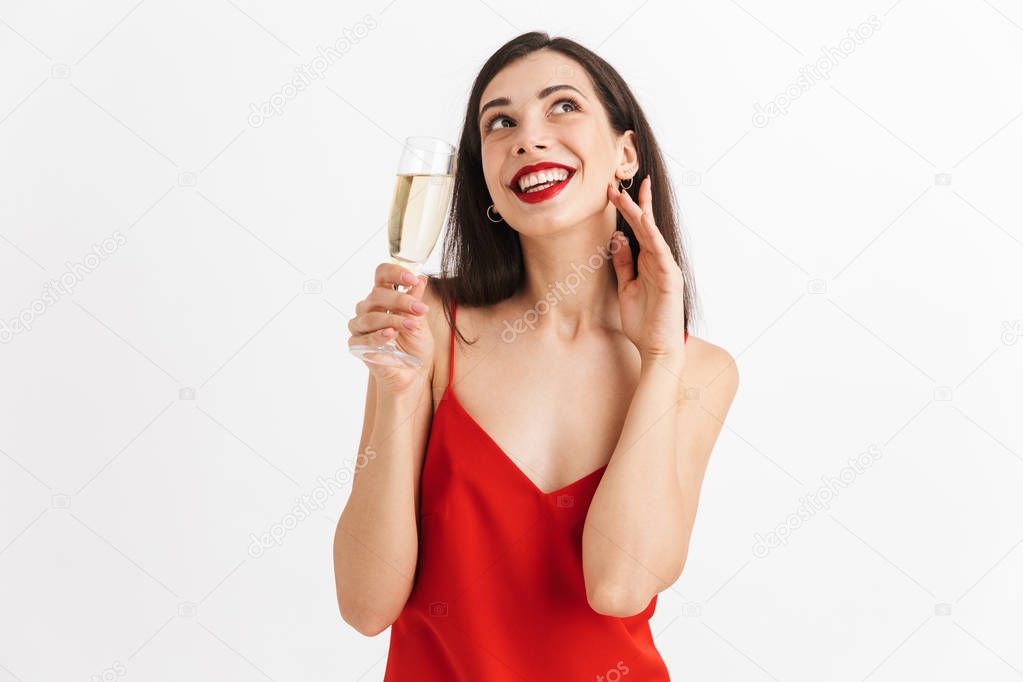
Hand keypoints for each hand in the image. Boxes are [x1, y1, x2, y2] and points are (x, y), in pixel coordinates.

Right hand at [348, 262, 433, 394]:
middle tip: (420, 309)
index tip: (412, 279)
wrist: (413, 373)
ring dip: (393, 320)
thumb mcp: (420, 321)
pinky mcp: (357, 345)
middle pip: (376, 295)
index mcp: (384, 297)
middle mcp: (369, 308)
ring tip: (411, 326)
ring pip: (370, 316)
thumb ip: (416, 302)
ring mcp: (360, 326)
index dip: (395, 273)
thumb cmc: (415, 346)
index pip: (382, 275)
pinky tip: (391, 335)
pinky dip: (378, 336)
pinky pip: (363, 338)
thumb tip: (421, 279)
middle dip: (400, 300)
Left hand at [607, 176, 686, 365]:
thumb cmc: (643, 321)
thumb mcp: (626, 287)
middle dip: (631, 205)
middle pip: (645, 226)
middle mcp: (658, 260)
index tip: (614, 191)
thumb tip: (617, 238)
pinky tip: (643, 222)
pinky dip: (652, 236)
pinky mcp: (670, 277)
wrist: (656, 347)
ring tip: (624, 197)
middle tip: (614, 186)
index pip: (638, 230)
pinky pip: (660, 252)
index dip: (628, 209)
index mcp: (647, 261)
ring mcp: (666, 267)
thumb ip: (623, 263)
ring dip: (638, 215)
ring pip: (651, 234)